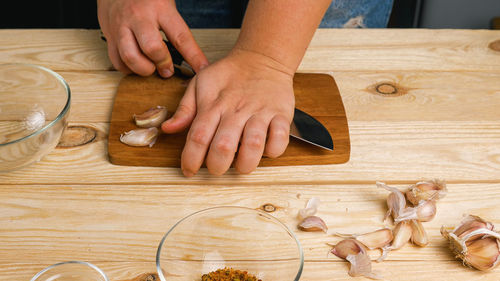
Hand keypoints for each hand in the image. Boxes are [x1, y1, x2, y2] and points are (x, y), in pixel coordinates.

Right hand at [97, 0, 207, 76]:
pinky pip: (117, 60)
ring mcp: (121, 26)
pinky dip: (128, 68)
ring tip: (150, 67)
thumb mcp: (166, 3)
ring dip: (143, 69)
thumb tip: (196, 56)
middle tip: (168, 70)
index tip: (202, 69)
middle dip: (162, 64)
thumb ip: (177, 27)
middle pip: (152, 48)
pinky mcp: (109, 35)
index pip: (181, 37)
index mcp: (160, 8)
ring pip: (130, 56)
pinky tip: (136, 65)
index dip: (194, 57)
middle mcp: (140, 18)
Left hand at [161, 49, 294, 175]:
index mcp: (214, 105)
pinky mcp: (281, 113)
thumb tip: (168, 129)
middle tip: (216, 169)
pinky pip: (281, 137)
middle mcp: (236, 110)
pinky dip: (274, 149)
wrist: (262, 57)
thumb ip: (185, 109)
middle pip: (224, 146)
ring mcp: (261, 112)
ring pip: (254, 144)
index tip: (189, 171)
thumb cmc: (230, 74)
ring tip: (241, 165)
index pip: (198, 136)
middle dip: (217, 165)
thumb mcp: (200, 84)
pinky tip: (265, 150)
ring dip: (246, 162)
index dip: (191, 159)